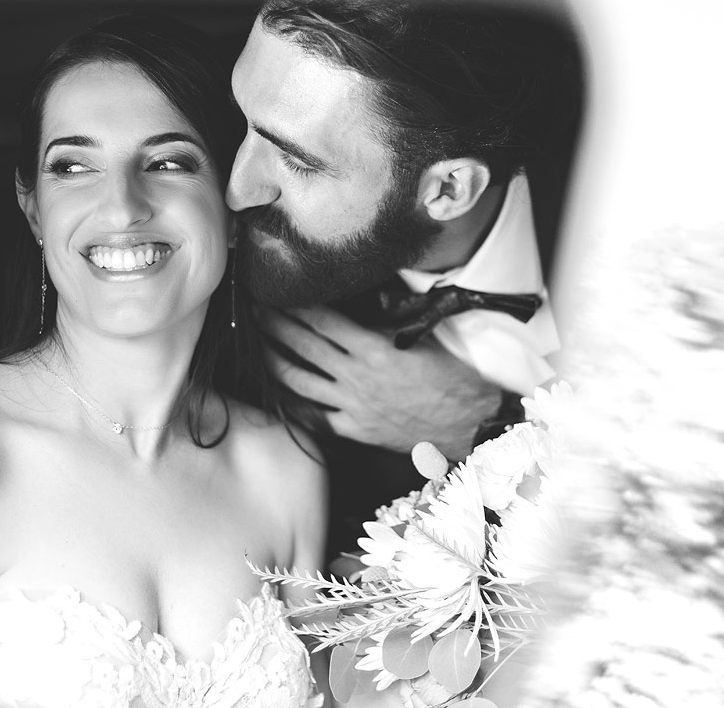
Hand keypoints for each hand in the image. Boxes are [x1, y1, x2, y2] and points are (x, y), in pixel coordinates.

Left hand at [260, 306, 500, 460]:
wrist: (468, 423)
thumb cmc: (452, 377)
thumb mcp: (422, 337)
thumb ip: (390, 318)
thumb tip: (370, 294)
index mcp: (373, 349)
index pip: (324, 321)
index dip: (297, 306)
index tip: (279, 293)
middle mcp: (356, 378)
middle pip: (304, 347)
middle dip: (275, 327)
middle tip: (255, 313)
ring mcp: (352, 406)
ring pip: (301, 383)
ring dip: (275, 363)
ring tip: (258, 350)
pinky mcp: (356, 430)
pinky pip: (316, 418)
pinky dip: (295, 406)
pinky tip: (280, 397)